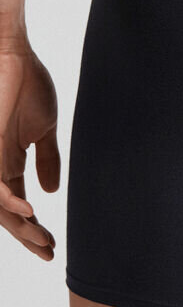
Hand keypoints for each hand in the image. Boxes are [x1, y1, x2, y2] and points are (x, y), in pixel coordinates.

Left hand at [0, 39, 58, 259]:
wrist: (14, 55)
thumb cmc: (28, 84)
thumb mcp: (45, 128)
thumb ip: (47, 159)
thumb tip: (51, 192)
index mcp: (8, 162)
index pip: (19, 204)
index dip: (33, 227)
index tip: (52, 244)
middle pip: (7, 213)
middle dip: (27, 236)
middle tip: (49, 251)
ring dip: (21, 226)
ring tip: (42, 238)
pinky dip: (11, 201)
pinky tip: (30, 212)